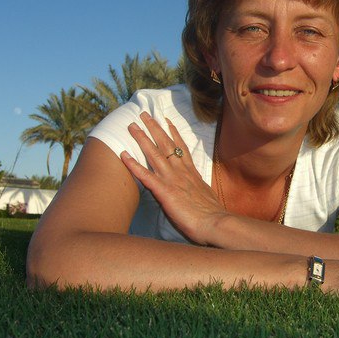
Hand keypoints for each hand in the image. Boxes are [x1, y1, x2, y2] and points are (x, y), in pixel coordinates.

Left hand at [120, 112, 224, 244]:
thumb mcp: (206, 195)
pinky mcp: (164, 192)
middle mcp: (181, 172)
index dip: (173, 133)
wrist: (215, 223)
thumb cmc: (212, 214)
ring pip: (155, 154)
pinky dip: (133, 164)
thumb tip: (197, 189)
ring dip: (142, 138)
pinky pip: (145, 176)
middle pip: (166, 144)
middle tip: (144, 115)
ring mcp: (172, 180)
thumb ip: (197, 188)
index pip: (181, 147)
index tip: (166, 120)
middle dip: (154, 128)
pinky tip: (123, 155)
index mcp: (192, 173)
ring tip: (132, 125)